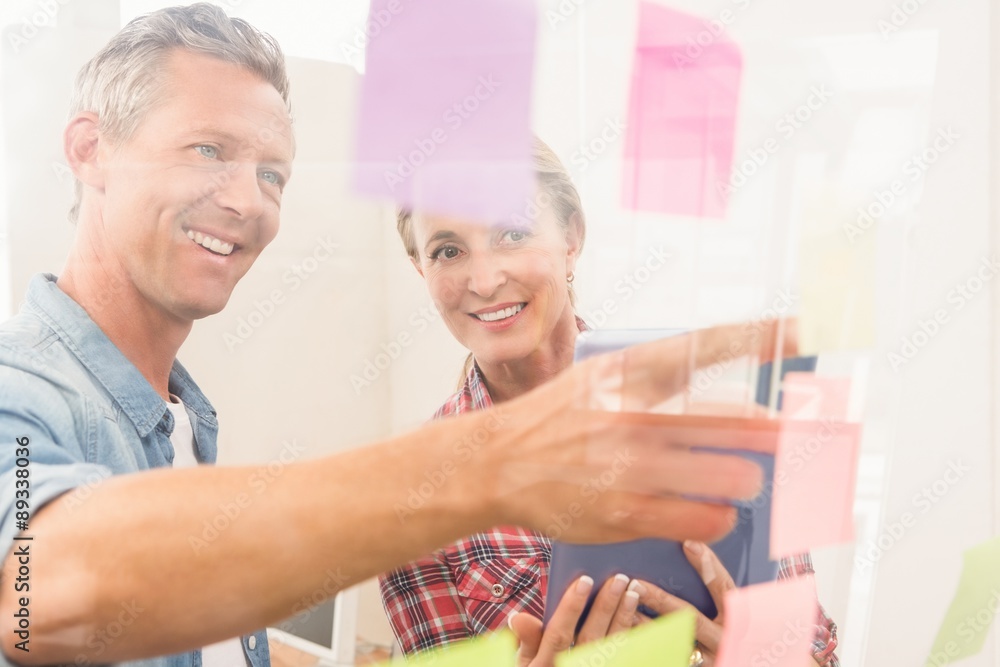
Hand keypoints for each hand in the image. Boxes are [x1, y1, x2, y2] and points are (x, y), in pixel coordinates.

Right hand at [489, 320, 798, 545]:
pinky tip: (719, 511)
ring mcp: (630, 466)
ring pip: (727, 474)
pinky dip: (720, 516)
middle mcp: (633, 414)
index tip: (799, 331)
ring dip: (747, 476)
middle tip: (795, 430)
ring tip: (747, 476)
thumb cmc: (554, 417)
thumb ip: (651, 375)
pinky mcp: (625, 512)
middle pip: (731, 418)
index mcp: (626, 371)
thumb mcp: (597, 376)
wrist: (496, 463)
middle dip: (772, 427)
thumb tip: (713, 375)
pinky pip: (702, 519)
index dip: (756, 338)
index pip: (702, 348)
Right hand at [509, 573, 639, 666]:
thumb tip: (520, 617)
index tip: (584, 579)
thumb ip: (526, 640)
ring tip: (633, 592)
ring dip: (624, 617)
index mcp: (545, 665)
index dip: (571, 607)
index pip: (560, 634)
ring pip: (612, 645)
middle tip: (618, 579)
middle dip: (605, 606)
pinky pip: (624, 654)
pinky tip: (638, 615)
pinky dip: (632, 634)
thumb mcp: (523, 663)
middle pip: (591, 637)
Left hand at [631, 541, 731, 665]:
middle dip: (661, 600)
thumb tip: (690, 550)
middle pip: (690, 617)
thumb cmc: (734, 634)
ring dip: (646, 626)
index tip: (688, 543)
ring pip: (674, 642)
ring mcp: (710, 658)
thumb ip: (719, 593)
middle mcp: (725, 639)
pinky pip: (668, 657)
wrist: (745, 666)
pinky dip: (646, 649)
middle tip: (636, 584)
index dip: (708, 566)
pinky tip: (627, 637)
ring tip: (624, 609)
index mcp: (738, 618)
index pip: (723, 588)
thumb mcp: (734, 613)